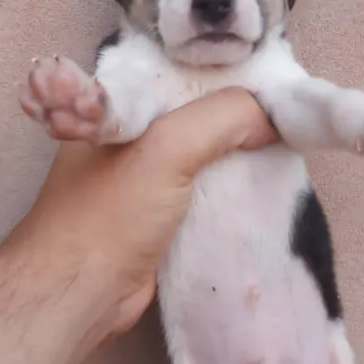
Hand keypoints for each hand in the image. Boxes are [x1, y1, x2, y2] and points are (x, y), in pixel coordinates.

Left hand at [7, 87, 276, 339]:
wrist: (80, 293)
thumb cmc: (110, 214)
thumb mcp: (169, 148)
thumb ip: (224, 118)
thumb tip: (272, 118)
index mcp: (119, 104)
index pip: (180, 69)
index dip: (225, 71)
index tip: (270, 78)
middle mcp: (129, 133)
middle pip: (196, 110)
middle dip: (237, 112)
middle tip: (284, 110)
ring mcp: (142, 176)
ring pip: (202, 151)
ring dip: (237, 151)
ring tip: (281, 142)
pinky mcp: (156, 214)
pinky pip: (202, 188)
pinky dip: (229, 186)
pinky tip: (260, 184)